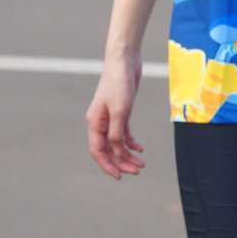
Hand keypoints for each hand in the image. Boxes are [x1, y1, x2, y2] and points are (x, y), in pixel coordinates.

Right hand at [87, 53, 145, 179]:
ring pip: (116, 142)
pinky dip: (131, 142)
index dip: (108, 165)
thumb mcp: (120, 111)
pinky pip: (123, 132)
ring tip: (141, 164)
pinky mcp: (121, 111)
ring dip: (127, 154)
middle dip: (121, 162)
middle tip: (137, 171)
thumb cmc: (119, 83)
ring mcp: (110, 117)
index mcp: (94, 123)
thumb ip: (116, 132)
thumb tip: (116, 150)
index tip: (119, 176)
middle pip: (108, 150)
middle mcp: (100, 122)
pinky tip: (140, 149)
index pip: (98, 151)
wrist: (125, 61)